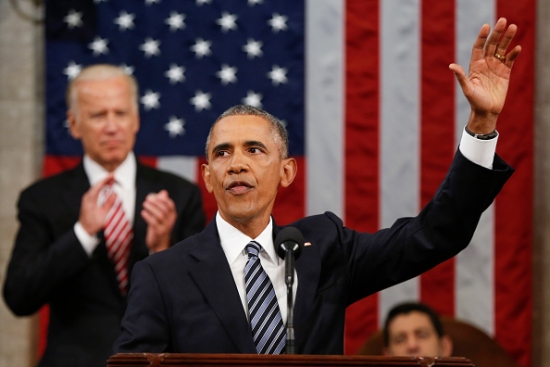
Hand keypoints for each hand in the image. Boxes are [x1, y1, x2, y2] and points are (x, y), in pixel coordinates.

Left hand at [79, 174, 115, 234]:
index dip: (106, 179)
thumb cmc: (93, 223)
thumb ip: (109, 204)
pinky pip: (96, 191)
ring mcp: (87, 198)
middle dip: (106, 179)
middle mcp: (87, 196)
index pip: (99, 185)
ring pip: (96, 187)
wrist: (84, 229)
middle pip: (97, 185)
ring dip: (104, 183)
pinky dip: (102, 187)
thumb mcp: (103, 215)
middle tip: (115, 175)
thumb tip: (115, 193)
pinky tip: (107, 187)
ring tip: (112, 179)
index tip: (113, 174)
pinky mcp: (88, 200)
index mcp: (90, 199)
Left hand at [141, 190, 176, 252]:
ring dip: (151, 208)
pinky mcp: (158, 232)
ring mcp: (165, 227)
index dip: (163, 199)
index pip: (170, 205)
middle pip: (165, 209)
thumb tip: (164, 192)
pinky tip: (143, 212)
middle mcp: (170, 221)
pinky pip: (154, 223)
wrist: (159, 244)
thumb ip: (162, 203)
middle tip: (147, 199)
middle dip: (156, 202)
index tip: (154, 196)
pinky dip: (148, 216)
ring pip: (160, 215)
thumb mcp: (161, 215)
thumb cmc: (159, 227)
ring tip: (144, 204)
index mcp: (172, 216)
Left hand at [449, 17, 521, 132]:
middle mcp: (485, 63)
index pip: (478, 47)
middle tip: (503, 20)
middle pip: (491, 44)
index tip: (486, 26)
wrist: (486, 111)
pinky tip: (517, 48)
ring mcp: (496, 67)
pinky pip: (510, 59)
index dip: (482, 37)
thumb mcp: (467, 89)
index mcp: (475, 65)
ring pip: (502, 49)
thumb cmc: (475, 101)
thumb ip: (461, 77)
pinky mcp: (505, 72)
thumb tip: (451, 65)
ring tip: (513, 27)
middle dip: (497, 33)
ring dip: (507, 39)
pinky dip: (513, 53)